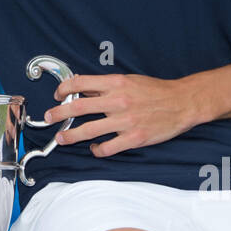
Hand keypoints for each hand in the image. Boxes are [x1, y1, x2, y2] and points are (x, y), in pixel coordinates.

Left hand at [43, 73, 210, 156]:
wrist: (182, 102)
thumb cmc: (156, 91)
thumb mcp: (130, 81)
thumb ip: (107, 87)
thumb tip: (84, 92)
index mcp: (116, 83)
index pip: (80, 83)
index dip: (63, 89)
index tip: (57, 95)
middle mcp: (118, 101)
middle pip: (77, 107)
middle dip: (57, 114)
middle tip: (48, 118)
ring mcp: (125, 121)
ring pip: (88, 131)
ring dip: (70, 136)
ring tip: (62, 138)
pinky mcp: (134, 138)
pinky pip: (107, 148)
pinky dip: (97, 150)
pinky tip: (95, 148)